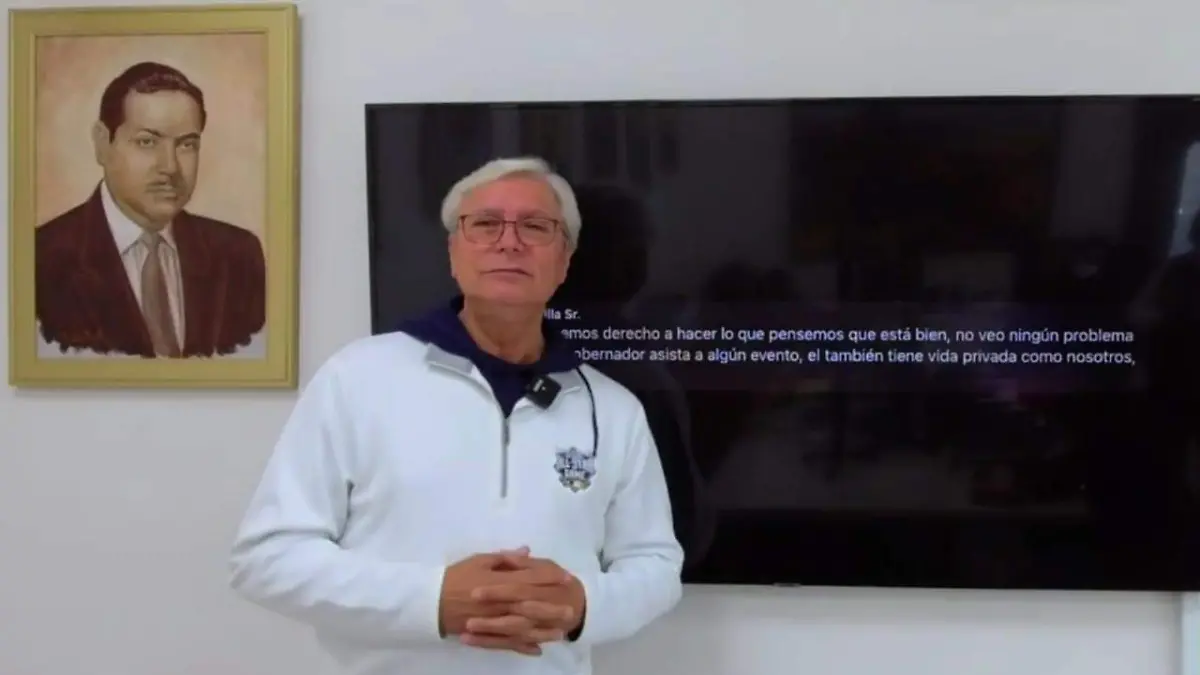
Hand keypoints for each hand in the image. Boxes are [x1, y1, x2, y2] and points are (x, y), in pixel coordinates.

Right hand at [438, 548, 567, 649]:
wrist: (432, 601)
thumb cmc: (456, 577)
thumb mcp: (479, 560)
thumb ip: (505, 558)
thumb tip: (526, 551)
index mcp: (499, 581)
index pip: (530, 579)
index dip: (549, 578)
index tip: (567, 579)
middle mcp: (500, 602)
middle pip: (531, 606)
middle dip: (551, 607)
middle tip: (571, 610)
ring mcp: (494, 621)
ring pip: (523, 627)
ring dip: (542, 631)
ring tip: (560, 633)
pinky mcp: (487, 634)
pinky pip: (507, 643)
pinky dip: (522, 647)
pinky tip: (537, 650)